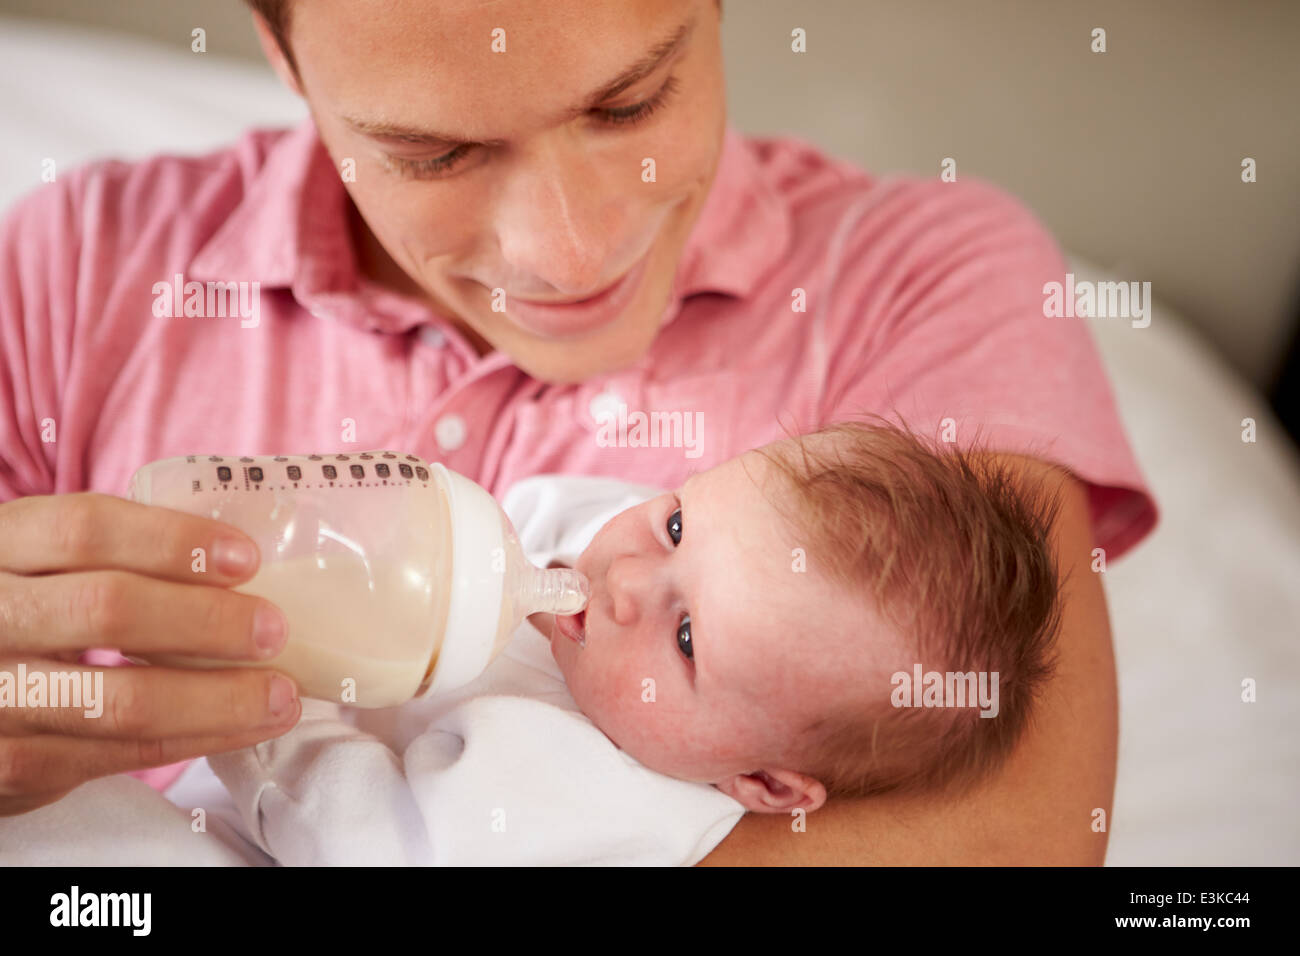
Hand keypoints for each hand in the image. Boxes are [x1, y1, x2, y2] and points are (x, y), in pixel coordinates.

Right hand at [0, 492, 300, 815]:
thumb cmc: (27, 616)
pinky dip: (194, 739)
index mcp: (0, 545)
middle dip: (206, 621)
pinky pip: (117, 756)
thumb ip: (111, 559)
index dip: (172, 541)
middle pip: (106, 609)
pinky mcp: (9, 765)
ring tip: (280, 694)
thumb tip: (241, 566)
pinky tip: (243, 728)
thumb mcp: (43, 568)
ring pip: (119, 700)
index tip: (245, 558)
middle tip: (273, 630)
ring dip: (217, 699)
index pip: (84, 529)